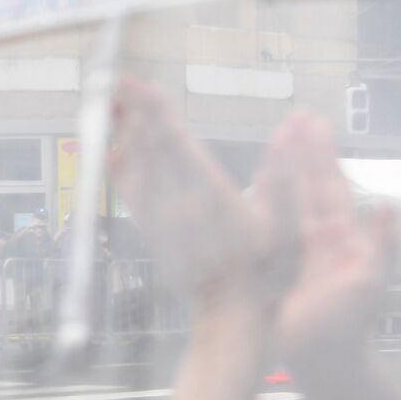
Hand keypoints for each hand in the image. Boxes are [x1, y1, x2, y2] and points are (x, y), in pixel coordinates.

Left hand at [109, 77, 285, 302]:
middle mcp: (178, 204)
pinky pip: (130, 196)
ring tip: (112, 106)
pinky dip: (119, 171)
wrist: (232, 318)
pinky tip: (110, 155)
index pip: (176, 144)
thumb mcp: (288, 226)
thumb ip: (285, 176)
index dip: (157, 113)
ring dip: (122, 135)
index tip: (142, 86)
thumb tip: (290, 131)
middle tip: (118, 82)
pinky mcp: (154, 233)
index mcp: (208, 196)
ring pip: (135, 169)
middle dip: (134, 113)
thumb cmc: (265, 273)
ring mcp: (161, 220)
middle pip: (149, 149)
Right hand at [272, 116, 392, 365]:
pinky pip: (258, 231)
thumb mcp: (371, 282)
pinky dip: (251, 206)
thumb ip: (383, 244)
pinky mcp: (266, 267)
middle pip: (303, 185)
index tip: (314, 122)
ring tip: (272, 138)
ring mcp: (286, 250)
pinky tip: (242, 187)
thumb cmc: (349, 325)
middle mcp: (311, 237)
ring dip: (277, 170)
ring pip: (281, 201)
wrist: (324, 362)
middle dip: (299, 151)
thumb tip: (386, 205)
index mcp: (338, 236)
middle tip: (292, 116)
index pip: (328, 186)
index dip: (321, 155)